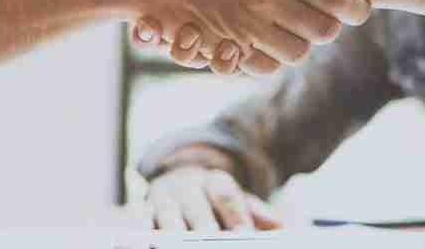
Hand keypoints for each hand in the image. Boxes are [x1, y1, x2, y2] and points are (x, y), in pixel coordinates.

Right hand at [140, 166, 284, 231]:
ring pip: (167, 214)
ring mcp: (163, 197)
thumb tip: (285, 230)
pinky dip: (142, 231)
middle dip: (204, 228)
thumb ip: (261, 217)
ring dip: (173, 233)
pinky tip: (148, 245)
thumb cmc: (216, 204)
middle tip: (211, 243)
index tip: (242, 234)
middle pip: (196, 207)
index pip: (226, 194)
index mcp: (215, 181)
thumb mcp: (240, 205)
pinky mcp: (141, 209)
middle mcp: (187, 186)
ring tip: (178, 246)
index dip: (234, 214)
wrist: (180, 185)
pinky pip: (138, 217)